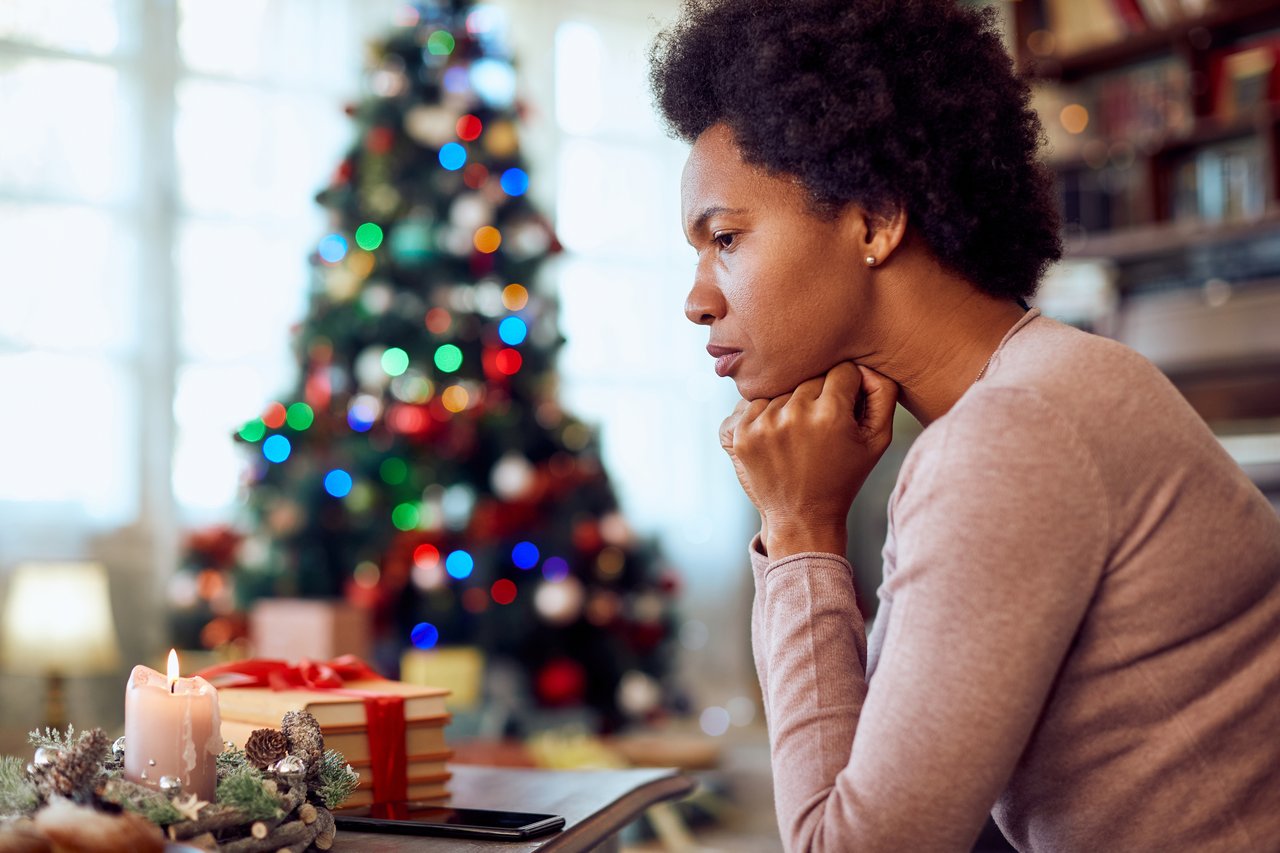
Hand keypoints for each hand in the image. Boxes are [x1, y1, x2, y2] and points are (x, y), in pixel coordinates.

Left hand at [720, 362, 898, 558]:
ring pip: (782, 388)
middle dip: (820, 396)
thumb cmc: (844, 477)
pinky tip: (778, 438)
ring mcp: (762, 423)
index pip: (843, 370)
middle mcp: (793, 414)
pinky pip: (754, 402)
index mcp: (830, 414)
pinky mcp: (739, 432)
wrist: (802, 518)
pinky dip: (765, 414)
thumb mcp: (878, 440)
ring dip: (791, 404)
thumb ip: (883, 393)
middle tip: (822, 428)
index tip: (845, 409)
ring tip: (799, 436)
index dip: (849, 389)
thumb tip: (866, 364)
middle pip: (810, 377)